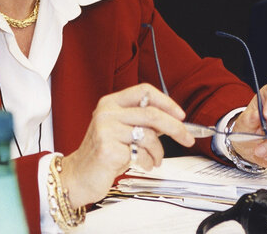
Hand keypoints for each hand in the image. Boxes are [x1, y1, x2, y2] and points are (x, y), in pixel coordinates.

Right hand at [59, 84, 194, 207]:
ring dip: (158, 152)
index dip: (166, 101)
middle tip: (187, 138)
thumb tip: (172, 119)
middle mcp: (107, 113)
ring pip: (149, 136)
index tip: (180, 115)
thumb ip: (143, 122)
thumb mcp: (122, 131)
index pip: (144, 91)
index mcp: (110, 103)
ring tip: (153, 159)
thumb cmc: (103, 154)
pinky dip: (148, 162)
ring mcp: (106, 130)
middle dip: (175, 128)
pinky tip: (141, 165)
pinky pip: (141, 153)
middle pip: (152, 113)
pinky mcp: (108, 149)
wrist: (79, 176)